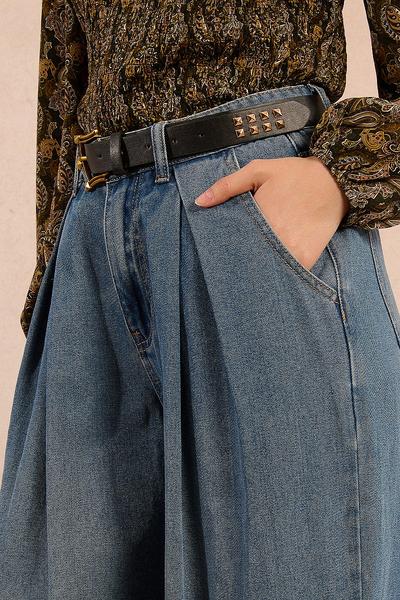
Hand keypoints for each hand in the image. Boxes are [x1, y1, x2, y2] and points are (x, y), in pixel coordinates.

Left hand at [194, 155, 349, 270]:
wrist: (335, 180)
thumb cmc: (294, 174)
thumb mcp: (258, 170)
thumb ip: (227, 186)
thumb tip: (199, 202)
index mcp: (260, 217)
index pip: (233, 242)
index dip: (225, 249)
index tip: (218, 254)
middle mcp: (275, 237)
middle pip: (249, 259)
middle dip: (239, 263)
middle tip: (230, 268)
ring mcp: (292, 250)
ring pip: (268, 270)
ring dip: (259, 271)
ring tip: (248, 274)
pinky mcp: (307, 257)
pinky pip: (289, 274)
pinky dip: (280, 275)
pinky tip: (270, 273)